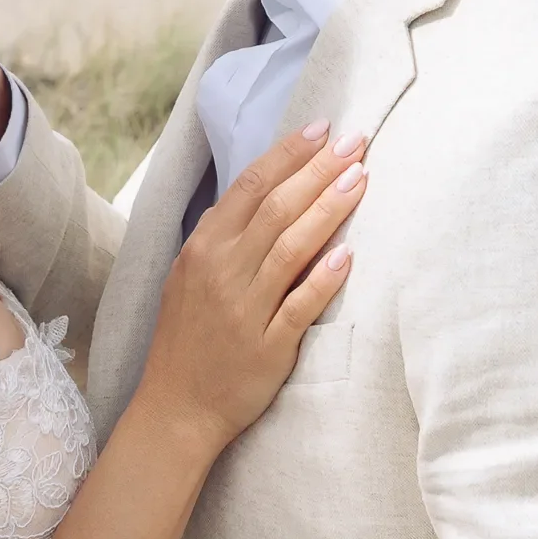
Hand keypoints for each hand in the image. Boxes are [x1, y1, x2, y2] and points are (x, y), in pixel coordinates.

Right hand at [137, 121, 363, 447]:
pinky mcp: (267, 346)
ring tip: (360, 179)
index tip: (321, 130)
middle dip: (319, 170)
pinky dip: (324, 277)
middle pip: (276, 208)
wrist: (177, 408)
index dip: (288, 155)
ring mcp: (244, 309)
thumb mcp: (189, 277)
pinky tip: (349, 252)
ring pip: (291, 247)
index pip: (250, 187)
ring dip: (328, 209)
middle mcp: (222, 271)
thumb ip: (221, 236)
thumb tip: (255, 194)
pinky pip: (300, 305)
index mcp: (203, 249)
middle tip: (355, 142)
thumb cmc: (187, 339)